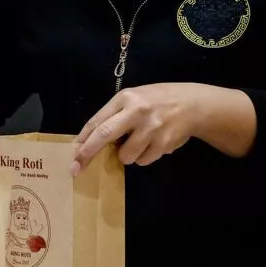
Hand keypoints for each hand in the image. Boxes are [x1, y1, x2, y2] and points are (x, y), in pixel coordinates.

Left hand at [73, 83, 203, 174]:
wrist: (192, 104)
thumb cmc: (157, 101)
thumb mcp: (134, 99)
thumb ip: (115, 116)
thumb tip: (90, 141)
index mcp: (125, 98)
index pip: (98, 120)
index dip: (83, 139)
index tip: (73, 153)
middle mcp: (137, 111)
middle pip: (105, 135)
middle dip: (88, 153)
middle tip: (76, 168)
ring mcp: (151, 127)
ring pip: (126, 155)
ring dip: (127, 155)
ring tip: (139, 141)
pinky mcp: (164, 142)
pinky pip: (144, 160)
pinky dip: (144, 157)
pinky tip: (153, 143)